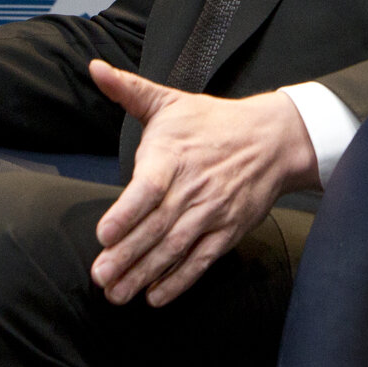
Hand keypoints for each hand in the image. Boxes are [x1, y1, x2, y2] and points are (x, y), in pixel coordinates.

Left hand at [87, 59, 317, 307]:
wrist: (272, 139)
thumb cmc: (212, 121)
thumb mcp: (169, 101)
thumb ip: (129, 90)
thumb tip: (96, 69)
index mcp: (174, 157)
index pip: (148, 189)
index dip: (126, 214)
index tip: (104, 235)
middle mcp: (192, 188)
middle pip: (156, 228)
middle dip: (126, 257)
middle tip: (100, 278)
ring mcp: (212, 213)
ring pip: (175, 250)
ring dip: (145, 275)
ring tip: (118, 294)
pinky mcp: (228, 231)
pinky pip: (201, 261)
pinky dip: (180, 281)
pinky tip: (156, 297)